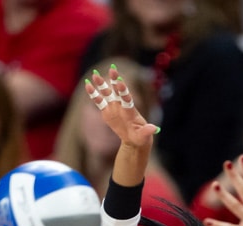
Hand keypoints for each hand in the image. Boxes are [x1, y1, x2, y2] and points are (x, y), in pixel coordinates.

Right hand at [85, 67, 156, 183]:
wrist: (133, 139)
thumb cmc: (140, 137)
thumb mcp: (144, 136)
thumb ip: (147, 131)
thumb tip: (154, 129)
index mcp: (130, 111)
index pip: (127, 98)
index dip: (123, 90)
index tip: (120, 80)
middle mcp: (122, 106)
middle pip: (117, 91)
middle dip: (114, 80)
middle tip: (112, 69)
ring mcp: (114, 107)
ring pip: (107, 93)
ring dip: (101, 84)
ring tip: (94, 74)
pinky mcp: (107, 111)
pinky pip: (99, 101)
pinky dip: (93, 94)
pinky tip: (88, 85)